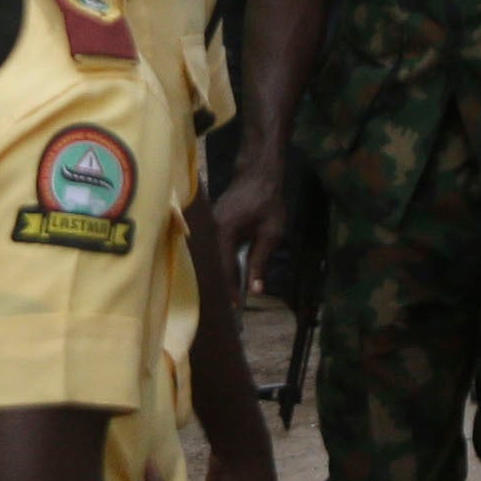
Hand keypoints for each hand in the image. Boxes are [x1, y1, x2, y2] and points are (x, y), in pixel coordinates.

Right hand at [207, 164, 281, 300]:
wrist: (258, 173)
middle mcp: (211, 230)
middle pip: (213, 265)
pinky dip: (222, 263)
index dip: (229, 289)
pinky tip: (231, 275)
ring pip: (213, 258)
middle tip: (232, 308)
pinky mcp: (213, 224)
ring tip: (231, 295)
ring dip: (222, 275)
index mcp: (223, 232)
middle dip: (223, 286)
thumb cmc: (267, 201)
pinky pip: (215, 249)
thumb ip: (260, 261)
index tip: (235, 307)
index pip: (223, 268)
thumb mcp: (270, 233)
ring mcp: (209, 226)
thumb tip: (255, 288)